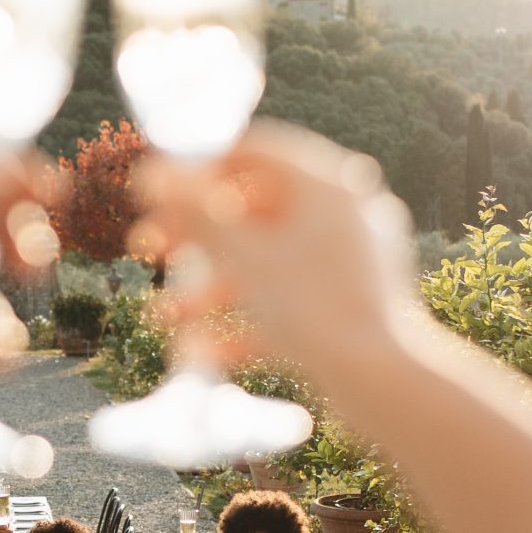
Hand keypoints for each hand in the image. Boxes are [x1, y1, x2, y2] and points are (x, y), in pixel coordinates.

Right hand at [138, 123, 420, 385]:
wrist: (382, 381)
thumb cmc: (313, 309)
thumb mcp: (239, 256)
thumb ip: (192, 212)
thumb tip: (153, 176)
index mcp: (327, 184)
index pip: (254, 151)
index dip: (198, 169)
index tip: (158, 193)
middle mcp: (344, 214)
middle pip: (254, 211)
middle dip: (195, 239)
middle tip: (150, 251)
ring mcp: (351, 262)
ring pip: (267, 264)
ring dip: (210, 289)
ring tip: (165, 318)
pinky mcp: (351, 306)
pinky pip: (291, 302)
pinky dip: (247, 320)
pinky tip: (206, 351)